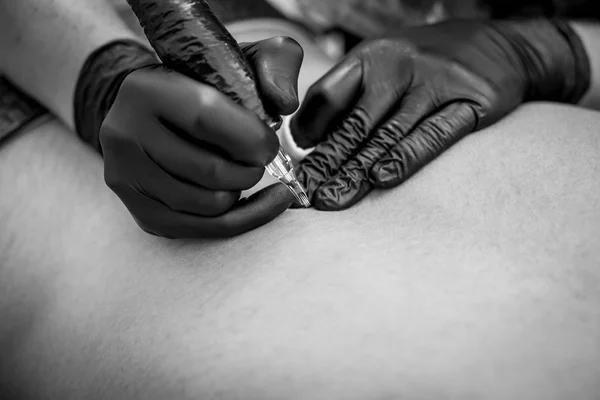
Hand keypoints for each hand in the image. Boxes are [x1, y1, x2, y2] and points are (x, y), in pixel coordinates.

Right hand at [100, 37, 302, 237]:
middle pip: (208, 170)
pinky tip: (249, 202)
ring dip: (240, 193)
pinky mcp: (136, 209)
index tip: (270, 145)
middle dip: (250, 171)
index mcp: (146, 89)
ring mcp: (125, 175)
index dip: (250, 138)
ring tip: (244, 174)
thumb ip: (273, 65)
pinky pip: (198, 229)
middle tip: (259, 161)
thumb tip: (284, 102)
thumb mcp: (240, 61)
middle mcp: (124, 133)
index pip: (205, 118)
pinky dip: (236, 220)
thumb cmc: (205, 87)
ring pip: (206, 204)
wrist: (157, 112)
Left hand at [291, 19, 588, 209]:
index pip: (327, 96)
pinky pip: (433, 135)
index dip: (307, 130)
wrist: (499, 44)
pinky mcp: (470, 102)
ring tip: (331, 199)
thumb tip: (306, 139)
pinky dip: (406, 158)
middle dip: (325, 163)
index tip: (296, 162)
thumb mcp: (384, 64)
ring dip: (355, 172)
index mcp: (371, 57)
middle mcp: (398, 66)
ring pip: (387, 135)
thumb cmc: (427, 63)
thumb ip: (348, 95)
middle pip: (353, 122)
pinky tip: (381, 179)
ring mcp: (435, 83)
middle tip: (303, 194)